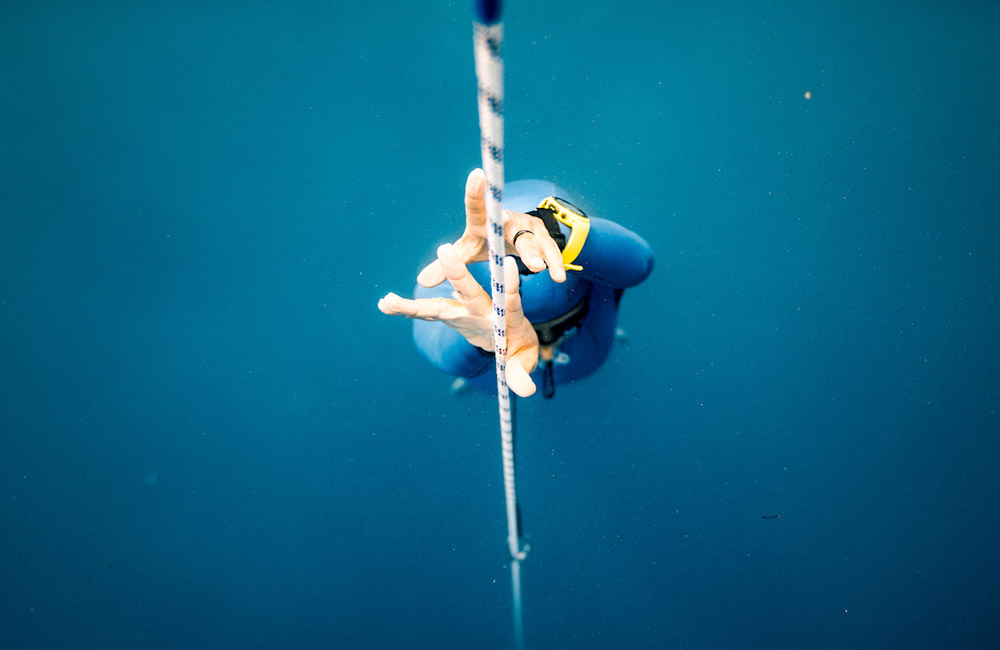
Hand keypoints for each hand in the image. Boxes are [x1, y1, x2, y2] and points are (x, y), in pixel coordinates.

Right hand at [379, 244, 538, 396]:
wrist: (504, 338)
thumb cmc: (517, 348)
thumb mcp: (523, 361)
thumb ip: (522, 373)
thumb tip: (526, 390)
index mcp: (508, 317)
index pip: (510, 300)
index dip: (510, 285)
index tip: (510, 266)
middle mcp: (484, 308)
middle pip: (471, 291)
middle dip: (458, 273)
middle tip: (445, 250)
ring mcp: (464, 311)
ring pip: (440, 304)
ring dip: (416, 303)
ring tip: (390, 298)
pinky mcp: (450, 315)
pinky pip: (427, 313)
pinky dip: (408, 310)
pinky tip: (385, 304)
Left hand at [416, 168, 566, 287]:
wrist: (515, 235)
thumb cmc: (488, 241)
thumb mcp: (468, 251)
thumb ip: (449, 266)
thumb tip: (421, 281)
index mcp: (484, 221)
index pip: (477, 205)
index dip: (476, 191)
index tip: (477, 173)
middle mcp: (507, 219)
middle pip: (509, 227)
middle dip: (513, 234)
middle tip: (514, 241)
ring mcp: (527, 227)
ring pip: (533, 240)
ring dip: (538, 255)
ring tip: (540, 269)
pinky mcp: (543, 237)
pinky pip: (550, 250)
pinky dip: (554, 263)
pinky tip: (559, 276)